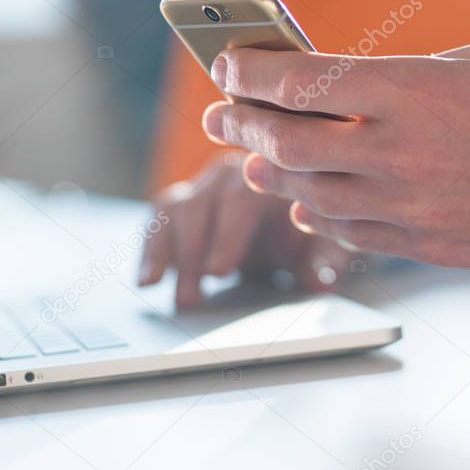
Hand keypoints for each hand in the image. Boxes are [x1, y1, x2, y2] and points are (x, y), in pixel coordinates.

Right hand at [138, 153, 350, 306]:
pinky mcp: (179, 203)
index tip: (218, 272)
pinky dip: (150, 249)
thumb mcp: (321, 248)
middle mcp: (229, 172)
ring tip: (160, 289)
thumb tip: (319, 281)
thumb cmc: (308, 234)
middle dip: (193, 253)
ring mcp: (202, 185)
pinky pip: (158, 222)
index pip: (243, 199)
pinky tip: (148, 280)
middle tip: (190, 297)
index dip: (228, 235)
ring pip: (175, 211)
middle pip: (202, 205)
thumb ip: (319, 263)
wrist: (290, 226)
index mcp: (269, 175)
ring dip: (166, 253)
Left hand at [202, 43, 469, 275]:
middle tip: (218, 116)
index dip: (251, 74)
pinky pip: (347, 233)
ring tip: (250, 158)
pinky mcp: (422, 245)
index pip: (300, 82)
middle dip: (239, 123)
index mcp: (409, 91)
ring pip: (306, 191)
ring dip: (268, 171)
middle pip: (286, 140)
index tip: (229, 66)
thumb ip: (407, 78)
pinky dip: (315, 214)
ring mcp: (405, 205)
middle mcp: (395, 150)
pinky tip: (302, 203)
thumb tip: (351, 90)